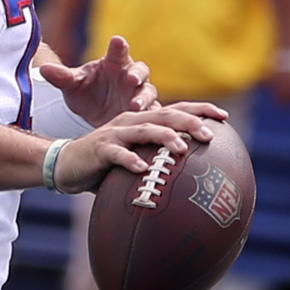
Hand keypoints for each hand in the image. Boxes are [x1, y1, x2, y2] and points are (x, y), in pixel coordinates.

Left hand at [37, 32, 152, 127]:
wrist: (94, 116)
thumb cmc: (86, 93)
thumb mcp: (72, 86)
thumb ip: (61, 78)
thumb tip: (43, 69)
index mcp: (114, 63)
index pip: (118, 51)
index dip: (119, 46)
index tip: (117, 41)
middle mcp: (130, 76)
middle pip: (141, 70)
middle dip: (137, 74)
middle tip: (132, 78)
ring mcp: (140, 94)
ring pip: (149, 92)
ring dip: (144, 98)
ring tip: (134, 105)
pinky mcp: (146, 112)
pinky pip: (155, 113)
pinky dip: (154, 117)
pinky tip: (150, 123)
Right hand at [51, 103, 216, 192]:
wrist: (66, 164)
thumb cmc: (106, 165)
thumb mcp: (136, 160)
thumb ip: (159, 163)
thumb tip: (192, 180)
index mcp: (143, 122)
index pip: (177, 110)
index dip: (200, 110)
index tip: (224, 116)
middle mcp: (132, 122)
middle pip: (165, 116)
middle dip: (189, 122)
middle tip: (210, 133)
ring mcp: (115, 134)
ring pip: (144, 130)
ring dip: (164, 138)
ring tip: (181, 149)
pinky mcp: (100, 149)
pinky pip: (117, 154)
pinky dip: (130, 160)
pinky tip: (142, 169)